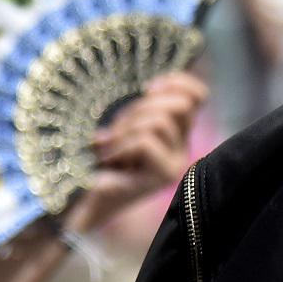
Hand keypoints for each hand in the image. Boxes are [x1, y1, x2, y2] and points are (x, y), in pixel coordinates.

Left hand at [66, 72, 206, 233]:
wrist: (84, 199)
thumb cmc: (101, 158)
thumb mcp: (124, 123)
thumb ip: (143, 108)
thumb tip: (153, 85)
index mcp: (177, 132)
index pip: (198, 95)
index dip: (178, 83)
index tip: (148, 87)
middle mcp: (183, 148)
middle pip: (180, 105)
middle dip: (142, 108)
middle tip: (117, 129)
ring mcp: (176, 163)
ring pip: (159, 123)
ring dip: (126, 130)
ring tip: (110, 147)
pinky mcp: (165, 175)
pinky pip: (145, 142)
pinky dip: (121, 146)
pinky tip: (109, 160)